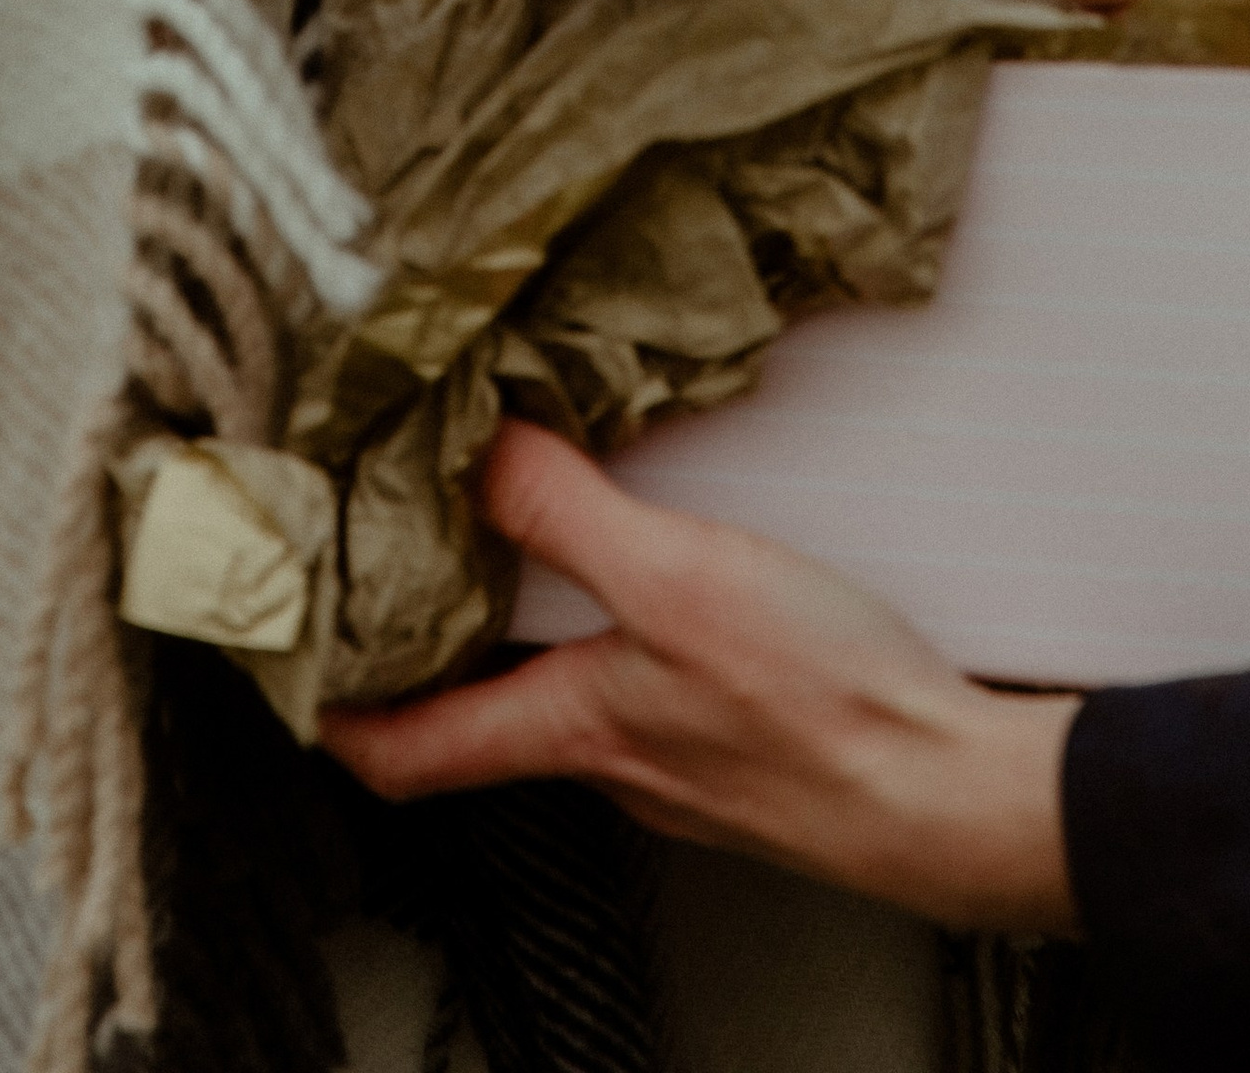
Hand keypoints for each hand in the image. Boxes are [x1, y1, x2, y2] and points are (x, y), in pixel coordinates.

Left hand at [322, 420, 1078, 936]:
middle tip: (394, 564)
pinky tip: (660, 573)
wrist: (961, 796)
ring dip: (532, 625)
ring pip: (568, 694)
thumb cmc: (830, 715)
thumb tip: (476, 454)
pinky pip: (649, 685)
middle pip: (480, 715)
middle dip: (433, 642)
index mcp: (571, 728)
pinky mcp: (748, 745)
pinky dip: (624, 628)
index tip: (288, 663)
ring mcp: (682, 759)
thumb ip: (568, 514)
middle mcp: (613, 758)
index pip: (405, 751)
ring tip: (515, 535)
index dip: (333, 710)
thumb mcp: (678, 582)